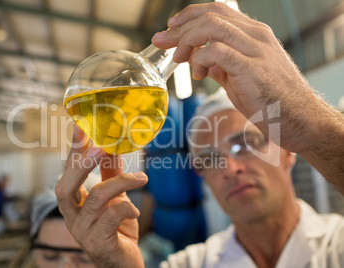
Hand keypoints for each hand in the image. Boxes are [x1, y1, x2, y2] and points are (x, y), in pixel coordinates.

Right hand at [55, 125, 146, 267]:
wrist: (125, 262)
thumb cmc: (118, 229)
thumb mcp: (116, 197)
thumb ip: (112, 174)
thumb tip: (112, 146)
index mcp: (74, 203)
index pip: (68, 172)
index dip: (73, 150)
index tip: (79, 127)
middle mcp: (72, 217)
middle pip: (64, 186)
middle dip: (82, 163)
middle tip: (102, 146)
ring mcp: (82, 231)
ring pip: (96, 197)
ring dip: (120, 183)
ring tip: (141, 178)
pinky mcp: (97, 243)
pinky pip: (112, 216)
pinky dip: (127, 208)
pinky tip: (135, 211)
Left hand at [152, 2, 316, 152]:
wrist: (300, 120)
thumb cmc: (272, 100)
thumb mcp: (242, 76)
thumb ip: (221, 65)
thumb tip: (198, 59)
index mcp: (254, 34)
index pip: (217, 11)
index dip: (189, 15)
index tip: (171, 28)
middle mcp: (257, 36)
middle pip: (210, 16)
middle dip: (179, 28)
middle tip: (161, 42)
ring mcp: (256, 50)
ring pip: (212, 27)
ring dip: (187, 41)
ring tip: (179, 59)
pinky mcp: (253, 69)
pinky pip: (217, 52)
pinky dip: (200, 60)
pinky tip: (199, 75)